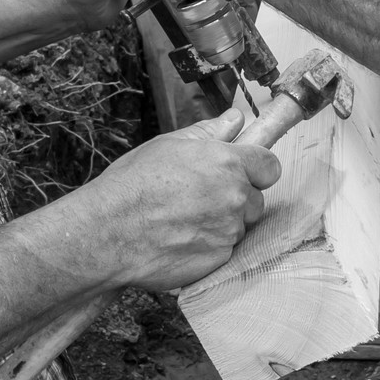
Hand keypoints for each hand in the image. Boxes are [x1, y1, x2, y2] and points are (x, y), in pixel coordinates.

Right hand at [92, 108, 281, 289]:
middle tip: (200, 198)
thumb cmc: (132, 186)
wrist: (110, 232)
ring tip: (184, 220)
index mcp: (227, 163)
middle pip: (256, 199)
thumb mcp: (168, 146)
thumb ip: (209, 133)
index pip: (269, 165)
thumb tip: (235, 120)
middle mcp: (235, 196)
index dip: (257, 169)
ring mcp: (229, 230)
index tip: (244, 173)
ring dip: (222, 224)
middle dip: (236, 199)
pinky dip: (208, 246)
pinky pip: (224, 250)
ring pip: (239, 226)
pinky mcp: (219, 259)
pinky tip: (180, 239)